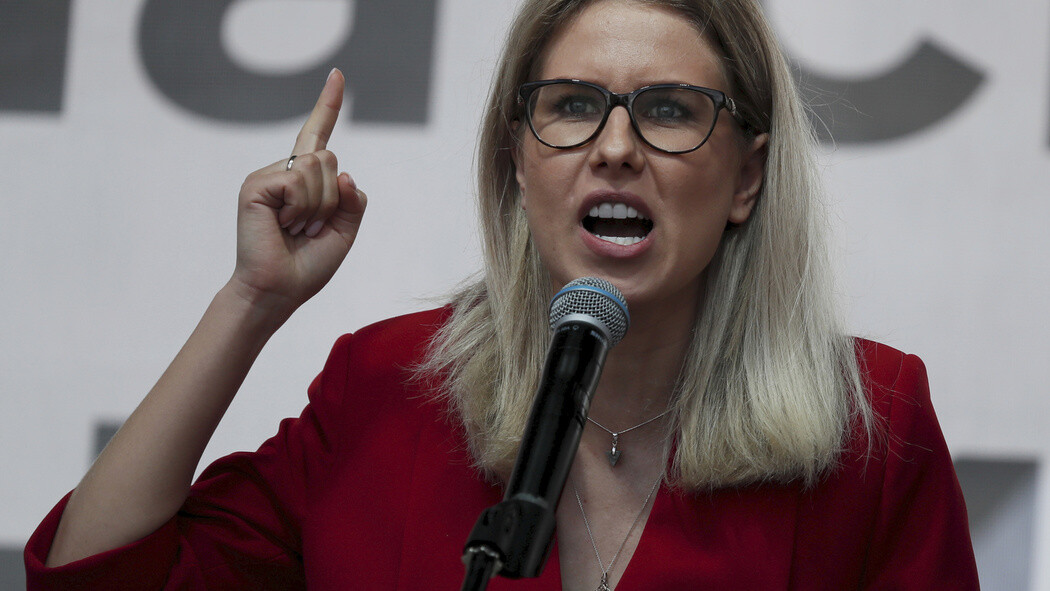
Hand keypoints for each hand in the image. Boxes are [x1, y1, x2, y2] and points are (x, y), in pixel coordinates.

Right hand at [229, 69, 366, 318]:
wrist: (278, 291)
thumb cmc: (307, 265)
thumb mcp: (345, 231)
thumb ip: (353, 200)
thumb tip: (345, 173)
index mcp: (306, 181)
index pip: (320, 135)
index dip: (329, 105)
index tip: (338, 75)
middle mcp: (286, 172)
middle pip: (331, 160)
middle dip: (332, 200)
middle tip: (310, 229)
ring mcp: (268, 176)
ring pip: (318, 169)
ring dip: (318, 208)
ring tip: (296, 230)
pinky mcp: (255, 185)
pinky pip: (298, 182)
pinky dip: (301, 209)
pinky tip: (284, 226)